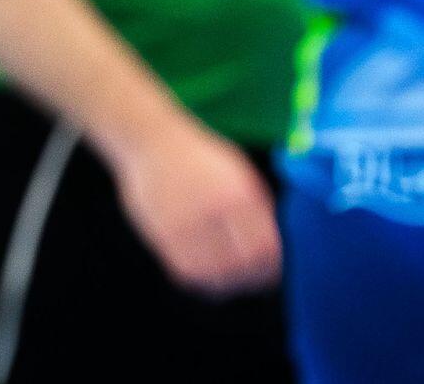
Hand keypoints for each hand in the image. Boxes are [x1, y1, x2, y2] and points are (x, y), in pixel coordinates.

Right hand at [101, 111, 281, 297]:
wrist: (151, 140)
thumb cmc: (200, 157)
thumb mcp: (238, 172)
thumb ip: (257, 208)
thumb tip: (272, 248)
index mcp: (238, 195)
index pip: (264, 249)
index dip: (270, 268)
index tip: (268, 271)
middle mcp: (213, 210)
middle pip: (241, 266)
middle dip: (250, 279)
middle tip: (249, 279)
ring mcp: (185, 223)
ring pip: (213, 275)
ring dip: (224, 283)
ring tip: (227, 279)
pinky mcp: (161, 233)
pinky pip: (186, 272)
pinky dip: (199, 279)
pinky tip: (204, 272)